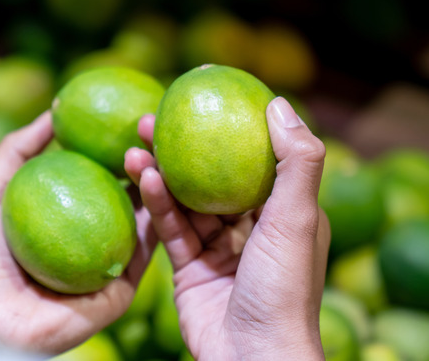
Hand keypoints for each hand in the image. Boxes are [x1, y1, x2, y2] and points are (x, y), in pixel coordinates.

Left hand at [0, 111, 156, 354]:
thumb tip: (55, 111)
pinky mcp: (121, 289)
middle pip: (129, 194)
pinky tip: (159, 187)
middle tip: (151, 129)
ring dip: (157, 184)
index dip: (116, 147)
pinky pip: (144, 252)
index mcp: (69, 218)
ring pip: (145, 219)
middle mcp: (94, 239)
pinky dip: (156, 219)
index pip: (101, 176)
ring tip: (157, 151)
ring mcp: (110, 264)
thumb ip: (18, 148)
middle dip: (145, 160)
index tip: (130, 117)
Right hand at [124, 97, 329, 359]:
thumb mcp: (299, 218)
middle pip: (211, 176)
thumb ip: (296, 161)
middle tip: (151, 118)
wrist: (252, 358)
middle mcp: (251, 228)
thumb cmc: (284, 289)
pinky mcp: (189, 268)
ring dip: (160, 173)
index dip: (226, 128)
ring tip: (134, 146)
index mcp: (284, 214)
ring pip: (184, 201)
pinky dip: (157, 204)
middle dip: (181, 148)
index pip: (253, 160)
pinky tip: (142, 178)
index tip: (199, 99)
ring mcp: (217, 249)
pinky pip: (171, 229)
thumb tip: (278, 102)